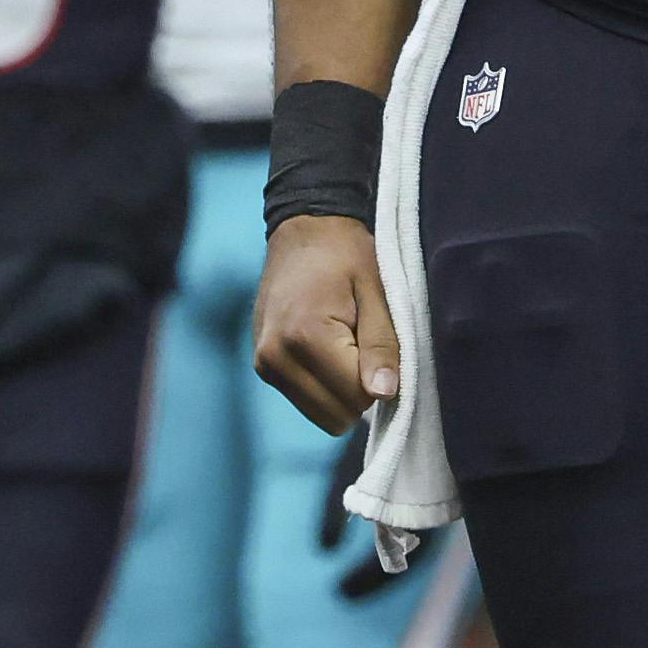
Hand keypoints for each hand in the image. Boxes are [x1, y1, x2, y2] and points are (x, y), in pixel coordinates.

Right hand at [253, 214, 399, 434]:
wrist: (304, 231)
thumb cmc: (347, 257)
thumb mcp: (377, 293)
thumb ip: (382, 345)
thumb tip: (384, 393)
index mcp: (305, 335)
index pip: (357, 397)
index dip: (380, 378)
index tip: (377, 342)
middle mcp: (275, 356)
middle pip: (337, 415)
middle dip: (359, 390)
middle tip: (361, 344)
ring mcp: (264, 364)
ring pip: (322, 416)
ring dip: (341, 392)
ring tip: (343, 346)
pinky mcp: (263, 368)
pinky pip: (307, 402)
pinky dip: (325, 388)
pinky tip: (326, 352)